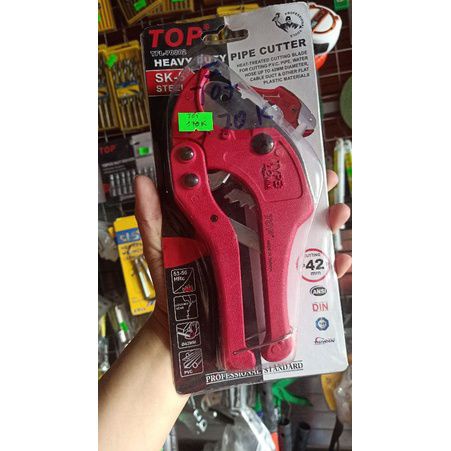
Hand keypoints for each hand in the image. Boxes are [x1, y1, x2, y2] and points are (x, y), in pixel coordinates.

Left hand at [135, 170, 351, 333]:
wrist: (185, 335)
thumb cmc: (174, 289)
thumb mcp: (163, 249)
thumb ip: (153, 218)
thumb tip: (145, 181)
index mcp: (232, 227)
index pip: (261, 196)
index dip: (282, 178)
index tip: (300, 162)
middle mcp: (254, 243)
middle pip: (293, 218)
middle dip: (317, 201)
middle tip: (330, 189)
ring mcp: (268, 268)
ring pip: (306, 245)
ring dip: (329, 230)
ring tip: (338, 219)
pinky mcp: (278, 293)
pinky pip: (308, 281)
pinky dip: (329, 272)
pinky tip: (339, 265)